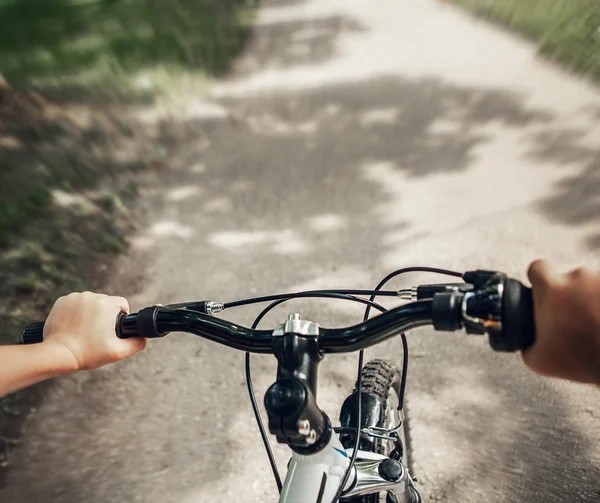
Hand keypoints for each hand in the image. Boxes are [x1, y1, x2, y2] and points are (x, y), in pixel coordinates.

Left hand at [43, 292, 145, 370]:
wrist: (58, 354)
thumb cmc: (87, 353)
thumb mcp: (117, 352)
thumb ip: (136, 343)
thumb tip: (144, 337)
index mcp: (106, 304)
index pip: (122, 303)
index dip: (120, 317)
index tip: (111, 329)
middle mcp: (91, 296)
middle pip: (106, 302)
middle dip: (105, 315)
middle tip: (97, 333)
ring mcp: (74, 297)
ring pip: (91, 302)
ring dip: (91, 312)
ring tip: (84, 330)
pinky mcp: (62, 301)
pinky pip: (76, 302)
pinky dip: (77, 311)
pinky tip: (74, 325)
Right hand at [523, 260, 599, 385]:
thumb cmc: (583, 359)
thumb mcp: (539, 360)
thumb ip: (526, 345)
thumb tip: (526, 341)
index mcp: (551, 289)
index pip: (538, 267)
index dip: (538, 277)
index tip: (543, 289)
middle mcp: (578, 277)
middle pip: (568, 278)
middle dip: (571, 294)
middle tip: (574, 317)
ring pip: (592, 284)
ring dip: (592, 298)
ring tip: (595, 322)